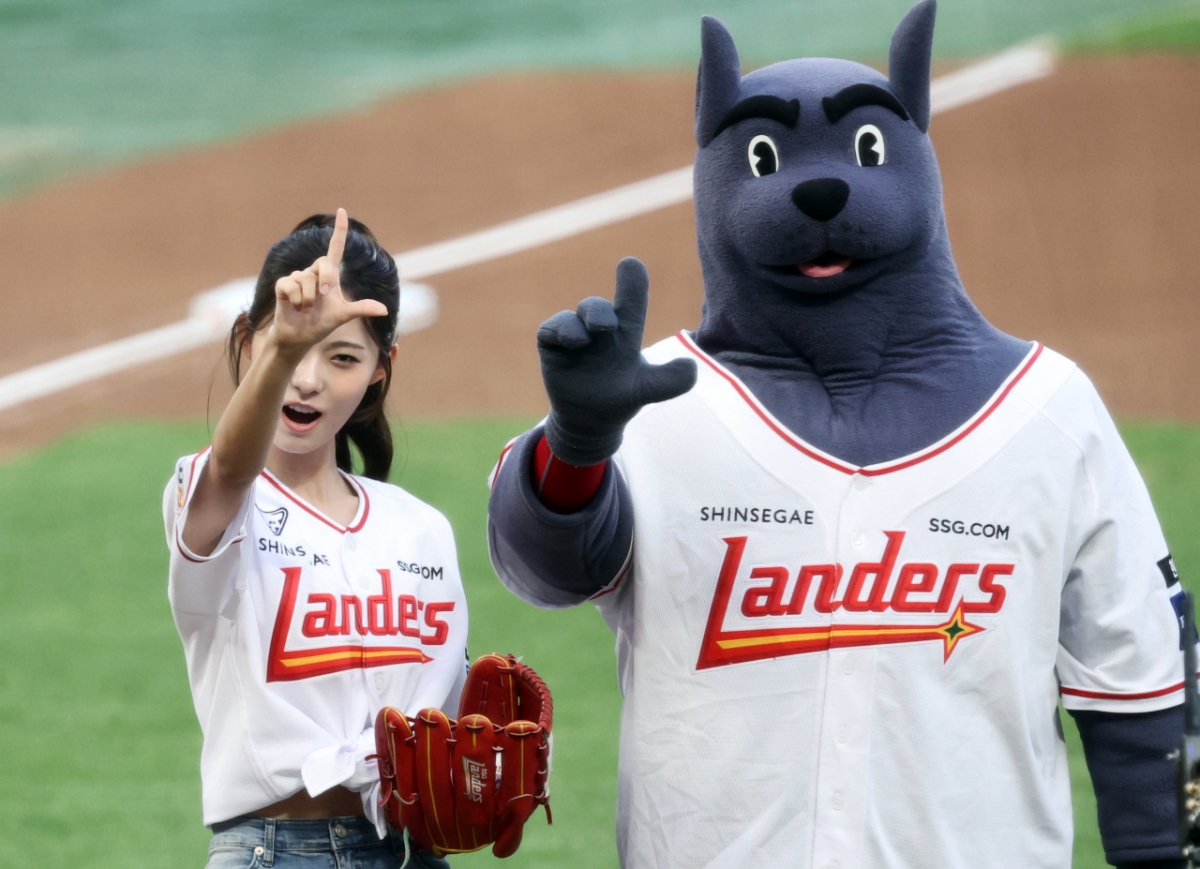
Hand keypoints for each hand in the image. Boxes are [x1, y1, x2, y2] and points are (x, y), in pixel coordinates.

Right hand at [268, 208, 387, 358]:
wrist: (301, 337)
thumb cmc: (321, 323)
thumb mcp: (343, 315)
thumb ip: (361, 309)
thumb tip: (384, 310)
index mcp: (329, 276)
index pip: (335, 248)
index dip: (339, 231)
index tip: (342, 211)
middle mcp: (313, 273)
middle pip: (323, 261)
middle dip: (326, 279)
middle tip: (325, 295)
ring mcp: (297, 277)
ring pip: (305, 278)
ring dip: (309, 298)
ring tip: (307, 309)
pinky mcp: (283, 285)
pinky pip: (291, 285)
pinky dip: (296, 299)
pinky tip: (296, 307)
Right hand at [537, 257, 696, 464]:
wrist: (590, 421)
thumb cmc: (622, 396)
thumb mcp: (649, 389)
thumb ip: (671, 380)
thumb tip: (691, 366)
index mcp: (625, 332)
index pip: (630, 301)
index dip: (632, 282)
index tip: (630, 264)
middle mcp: (599, 329)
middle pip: (596, 307)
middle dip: (597, 310)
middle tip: (606, 326)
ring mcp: (574, 335)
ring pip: (572, 318)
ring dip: (576, 324)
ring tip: (581, 340)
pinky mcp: (552, 345)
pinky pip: (550, 329)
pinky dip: (557, 330)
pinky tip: (567, 341)